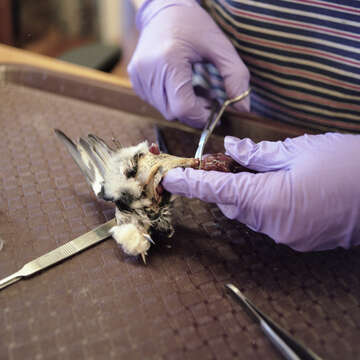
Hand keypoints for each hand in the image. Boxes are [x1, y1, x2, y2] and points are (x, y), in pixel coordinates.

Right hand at [127, 0, 249, 127]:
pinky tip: (178, 84)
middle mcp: (148, 71)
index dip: (201, 116)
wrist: (164, 9)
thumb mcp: (221, 46)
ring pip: (164, 110)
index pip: (183, 108)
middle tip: (206, 97)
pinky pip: (155, 102)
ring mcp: (139, 76)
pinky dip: (170, 100)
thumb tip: (243, 108)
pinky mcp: (135, 80)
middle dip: (193, 112)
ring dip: (181, 106)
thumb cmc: (193, 25)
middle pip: (173, 113)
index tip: (214, 110)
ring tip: (192, 87)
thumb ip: (236, 76)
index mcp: (169, 61)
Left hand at [162, 133, 359, 250]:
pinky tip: (286, 188)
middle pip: (232, 203)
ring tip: (270, 172)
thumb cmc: (347, 164)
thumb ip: (258, 153)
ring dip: (249, 192)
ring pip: (250, 212)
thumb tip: (232, 148)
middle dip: (228, 183)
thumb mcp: (299, 149)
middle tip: (236, 161)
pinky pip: (270, 220)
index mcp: (267, 199)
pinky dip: (267, 203)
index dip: (191, 183)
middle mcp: (272, 224)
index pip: (216, 189)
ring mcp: (287, 236)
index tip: (172, 179)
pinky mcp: (300, 239)